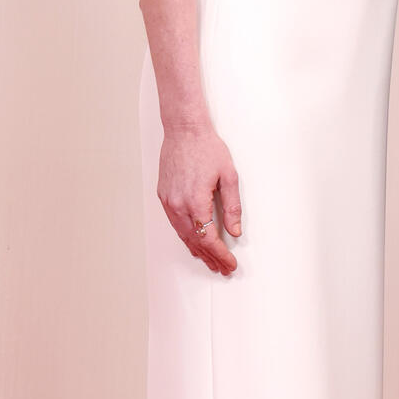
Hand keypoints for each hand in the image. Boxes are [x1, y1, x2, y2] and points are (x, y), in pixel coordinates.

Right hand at [158, 125, 242, 274]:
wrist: (184, 130)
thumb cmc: (207, 148)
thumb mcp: (229, 177)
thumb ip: (232, 206)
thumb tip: (235, 231)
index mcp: (196, 201)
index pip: (208, 239)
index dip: (220, 254)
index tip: (230, 264)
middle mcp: (178, 205)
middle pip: (194, 241)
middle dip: (210, 257)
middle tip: (222, 268)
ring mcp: (168, 201)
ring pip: (182, 235)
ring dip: (196, 250)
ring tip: (209, 261)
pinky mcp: (164, 196)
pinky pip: (174, 223)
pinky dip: (185, 236)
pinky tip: (193, 242)